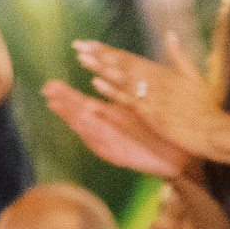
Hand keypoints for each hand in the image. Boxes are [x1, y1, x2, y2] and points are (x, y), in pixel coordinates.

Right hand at [42, 76, 192, 181]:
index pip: (84, 103)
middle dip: (64, 105)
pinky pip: (105, 147)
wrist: (181, 155)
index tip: (51, 85)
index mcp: (111, 116)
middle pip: (81, 116)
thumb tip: (112, 72)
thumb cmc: (162, 130)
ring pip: (89, 130)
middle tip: (48, 92)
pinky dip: (94, 137)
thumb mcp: (142, 106)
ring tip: (59, 108)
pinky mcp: (123, 156)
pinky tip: (84, 128)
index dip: (67, 96)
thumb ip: (126, 91)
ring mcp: (114, 143)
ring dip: (74, 119)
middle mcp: (108, 130)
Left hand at [72, 34, 219, 157]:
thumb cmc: (205, 107)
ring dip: (100, 67)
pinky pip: (126, 100)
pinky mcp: (149, 113)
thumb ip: (179, 55)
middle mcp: (153, 80)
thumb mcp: (194, 75)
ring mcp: (150, 97)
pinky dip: (111, 90)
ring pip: (120, 79)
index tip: (91, 43)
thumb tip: (170, 34)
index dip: (108, 50)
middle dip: (98, 54)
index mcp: (162, 70)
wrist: (212, 130)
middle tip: (78, 45)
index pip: (129, 57)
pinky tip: (96, 83)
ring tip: (81, 58)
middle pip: (121, 64)